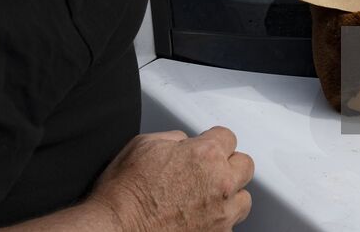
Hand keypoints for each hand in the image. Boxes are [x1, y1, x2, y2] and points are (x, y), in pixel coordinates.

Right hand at [89, 128, 253, 230]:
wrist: (115, 229)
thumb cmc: (124, 192)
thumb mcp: (144, 144)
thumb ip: (174, 139)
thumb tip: (184, 143)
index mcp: (205, 155)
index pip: (228, 137)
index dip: (213, 141)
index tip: (205, 148)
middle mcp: (219, 184)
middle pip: (244, 165)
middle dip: (227, 165)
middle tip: (208, 171)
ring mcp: (221, 214)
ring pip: (243, 199)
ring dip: (229, 195)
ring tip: (207, 198)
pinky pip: (229, 225)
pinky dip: (217, 220)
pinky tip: (199, 217)